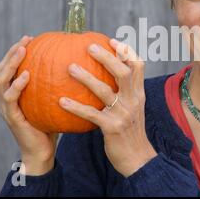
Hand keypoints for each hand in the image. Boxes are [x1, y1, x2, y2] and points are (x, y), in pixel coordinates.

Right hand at [0, 35, 57, 175]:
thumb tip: (79, 67)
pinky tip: (26, 76)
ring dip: (11, 64)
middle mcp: (8, 97)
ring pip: (1, 81)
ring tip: (22, 51)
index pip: (13, 68)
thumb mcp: (55, 102)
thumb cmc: (52, 125)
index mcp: (17, 93)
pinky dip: (16, 85)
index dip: (18, 52)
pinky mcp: (12, 117)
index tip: (31, 38)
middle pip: (3, 69)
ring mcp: (7, 107)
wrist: (42, 151)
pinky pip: (10, 98)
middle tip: (26, 40)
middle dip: (12, 52)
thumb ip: (58, 86)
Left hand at [59, 39, 156, 176]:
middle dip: (107, 57)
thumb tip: (109, 78)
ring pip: (105, 91)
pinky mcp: (112, 128)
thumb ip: (125, 93)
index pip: (138, 67)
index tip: (112, 40)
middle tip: (89, 46)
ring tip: (70, 67)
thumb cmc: (131, 131)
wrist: (137, 158)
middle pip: (123, 73)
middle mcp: (133, 100)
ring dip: (86, 78)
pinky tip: (60, 101)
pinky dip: (75, 107)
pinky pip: (91, 114)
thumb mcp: (133, 109)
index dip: (127, 52)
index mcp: (139, 93)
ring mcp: (123, 113)